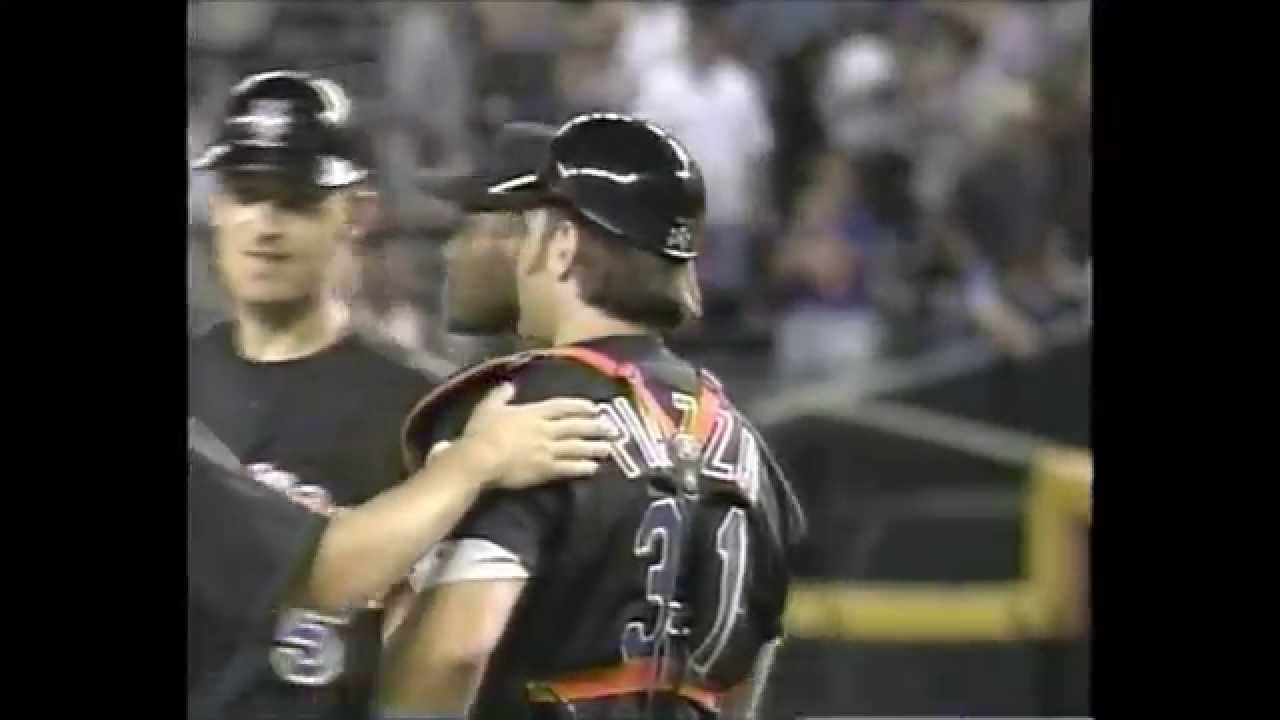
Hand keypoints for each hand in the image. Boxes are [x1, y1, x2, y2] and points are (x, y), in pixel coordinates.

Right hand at [460, 383, 612, 489]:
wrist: (480, 460)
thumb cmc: (481, 433)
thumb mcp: (488, 407)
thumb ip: (500, 395)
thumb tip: (509, 385)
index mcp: (533, 412)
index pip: (562, 406)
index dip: (580, 406)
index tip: (594, 407)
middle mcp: (545, 429)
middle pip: (576, 427)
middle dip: (595, 427)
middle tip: (611, 428)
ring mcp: (547, 450)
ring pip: (577, 447)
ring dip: (594, 448)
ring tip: (609, 449)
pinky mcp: (545, 470)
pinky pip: (568, 468)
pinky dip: (582, 468)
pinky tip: (594, 468)